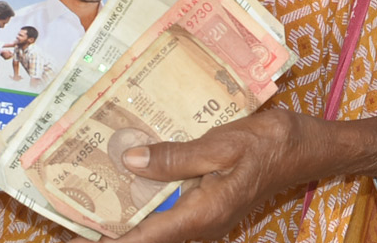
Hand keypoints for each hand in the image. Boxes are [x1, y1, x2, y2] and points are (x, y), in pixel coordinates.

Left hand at [69, 110, 313, 242]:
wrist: (310, 148)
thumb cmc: (270, 143)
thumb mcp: (223, 143)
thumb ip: (177, 157)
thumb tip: (130, 161)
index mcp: (202, 214)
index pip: (144, 240)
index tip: (71, 242)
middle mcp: (201, 224)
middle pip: (145, 239)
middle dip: (107, 232)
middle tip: (66, 221)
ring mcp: (206, 217)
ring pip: (155, 227)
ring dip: (124, 219)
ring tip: (86, 205)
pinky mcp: (209, 205)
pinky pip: (168, 212)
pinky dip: (144, 204)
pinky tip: (127, 183)